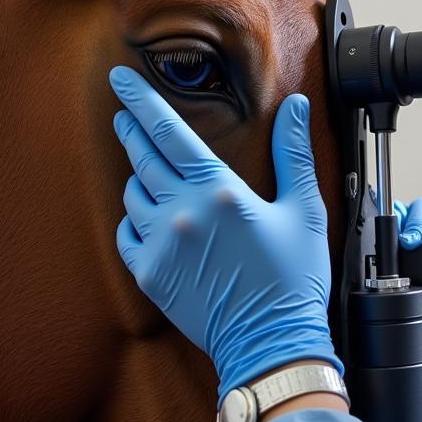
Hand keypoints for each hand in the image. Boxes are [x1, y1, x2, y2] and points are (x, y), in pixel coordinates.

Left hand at [109, 67, 340, 400]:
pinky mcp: (150, 275)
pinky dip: (135, 220)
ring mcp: (161, 246)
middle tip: (124, 114)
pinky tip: (150, 218)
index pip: (169, 132)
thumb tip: (294, 106)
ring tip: (151, 174)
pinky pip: (127, 234)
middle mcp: (183, 213)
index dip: (140, 101)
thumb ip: (292, 154)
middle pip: (142, 158)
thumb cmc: (293, 278)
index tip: (118, 77)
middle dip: (132, 130)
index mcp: (220, 191)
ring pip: (133, 196)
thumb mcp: (304, 210)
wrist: (272, 344)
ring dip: (139, 178)